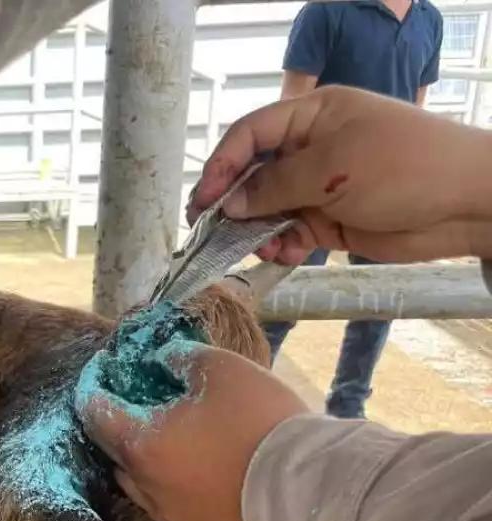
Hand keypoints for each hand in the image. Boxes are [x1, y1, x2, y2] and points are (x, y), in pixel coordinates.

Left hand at [78, 343, 307, 520]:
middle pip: (110, 445)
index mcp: (139, 444)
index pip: (94, 412)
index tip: (103, 365)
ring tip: (156, 425)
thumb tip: (161, 361)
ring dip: (135, 450)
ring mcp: (167, 509)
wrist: (306, 488)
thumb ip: (180, 357)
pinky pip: (160, 495)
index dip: (93, 383)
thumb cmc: (257, 421)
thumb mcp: (220, 367)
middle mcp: (143, 483)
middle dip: (113, 416)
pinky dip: (158, 473)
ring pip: (133, 477)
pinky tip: (182, 456)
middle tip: (131, 391)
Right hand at [187, 85, 491, 264]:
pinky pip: (291, 233)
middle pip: (254, 174)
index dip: (222, 164)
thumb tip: (231, 203)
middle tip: (209, 229)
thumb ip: (276, 185)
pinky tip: (284, 255)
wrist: (465, 204)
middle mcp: (312, 149)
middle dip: (233, 203)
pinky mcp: (331, 221)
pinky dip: (281, 246)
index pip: (251, 134)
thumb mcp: (333, 168)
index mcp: (313, 116)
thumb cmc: (404, 167)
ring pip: (268, 209)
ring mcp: (321, 186)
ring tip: (256, 248)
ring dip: (256, 230)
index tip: (203, 199)